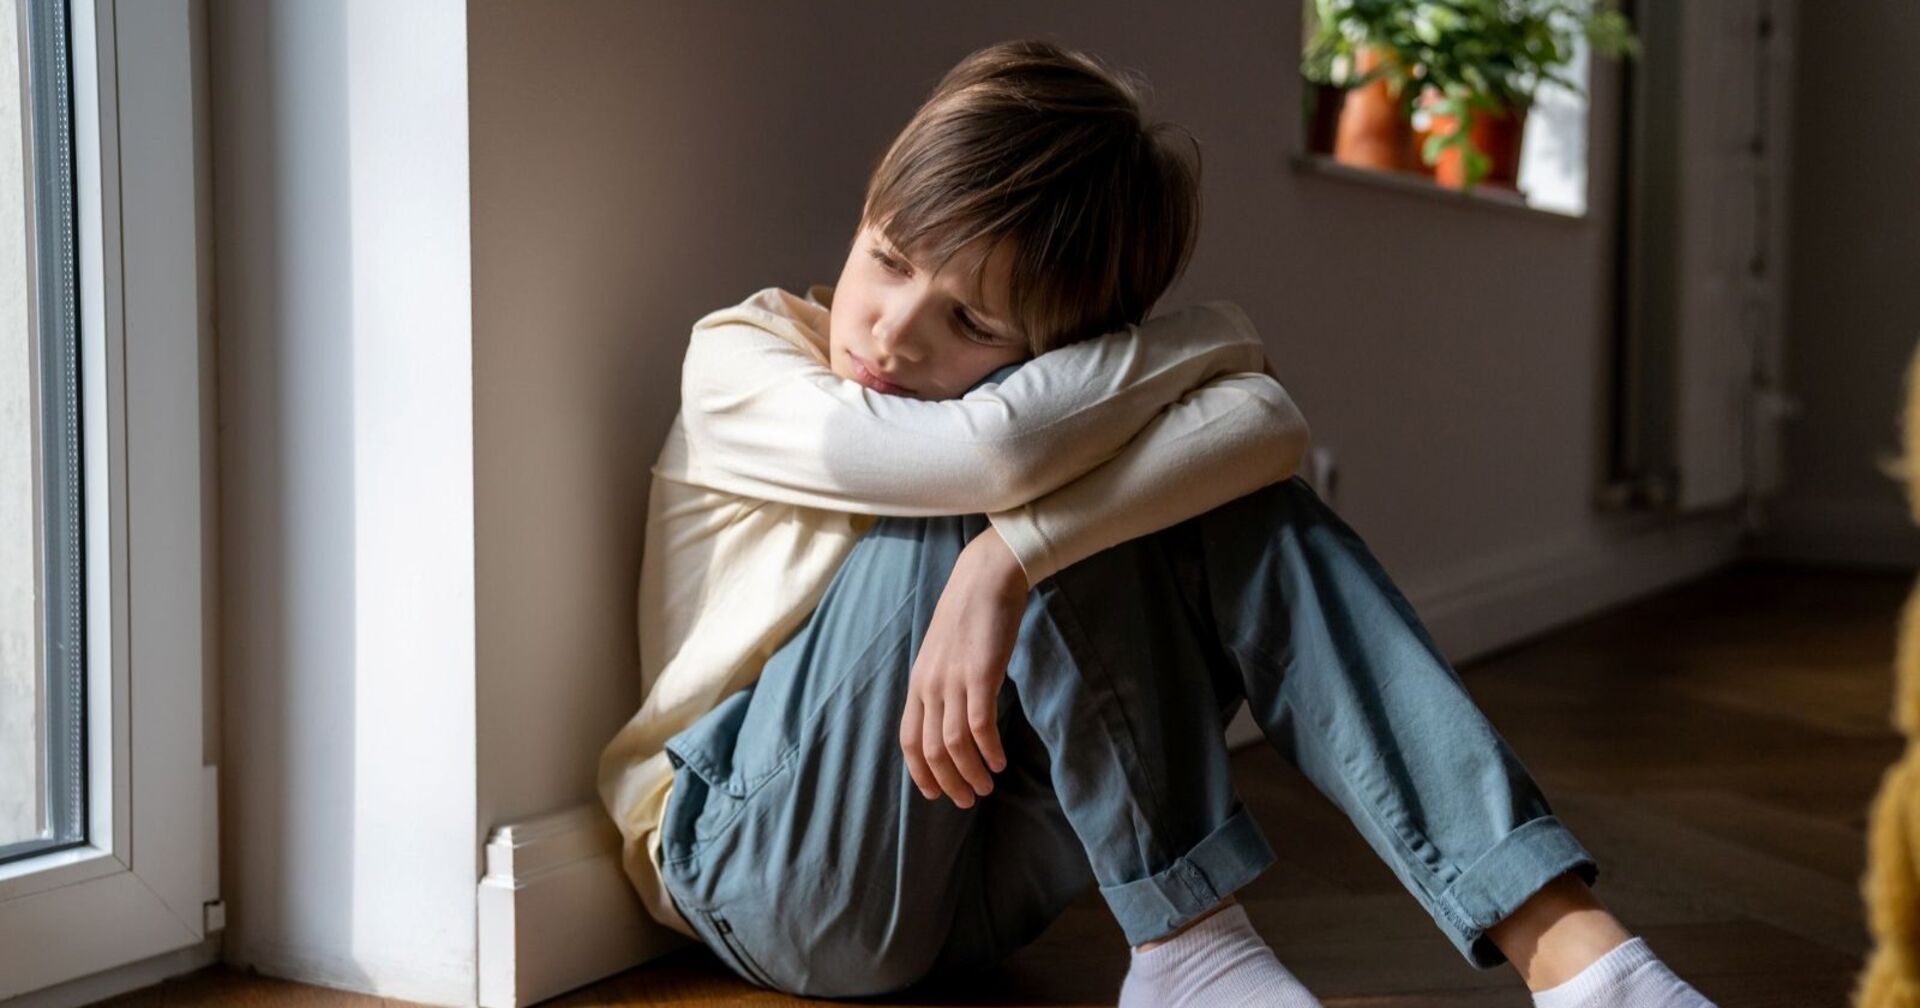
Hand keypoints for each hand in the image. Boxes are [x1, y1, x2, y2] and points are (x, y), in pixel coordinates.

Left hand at [899, 526, 1029, 807]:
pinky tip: (999, 762)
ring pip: (954, 744)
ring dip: (970, 772)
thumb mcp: (942, 654)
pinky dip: (988, 750)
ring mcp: (953, 681)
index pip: (908, 741)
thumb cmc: (968, 615)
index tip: (936, 794)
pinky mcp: (981, 674)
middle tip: (968, 800)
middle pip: (930, 750)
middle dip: (949, 782)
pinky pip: (980, 724)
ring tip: (987, 787)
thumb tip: (950, 719)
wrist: (985, 578)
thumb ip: (941, 685)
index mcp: (918, 684)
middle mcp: (930, 686)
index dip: (921, 773)